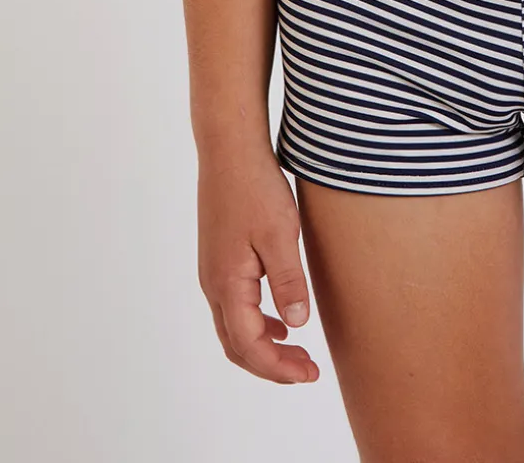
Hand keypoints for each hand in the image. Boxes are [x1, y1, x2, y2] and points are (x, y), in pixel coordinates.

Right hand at [197, 147, 320, 383]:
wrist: (229, 149)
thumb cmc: (256, 188)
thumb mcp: (280, 235)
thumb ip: (289, 282)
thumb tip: (297, 327)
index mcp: (227, 284)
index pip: (250, 346)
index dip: (279, 368)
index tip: (310, 375)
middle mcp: (213, 284)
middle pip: (236, 346)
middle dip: (270, 366)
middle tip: (306, 372)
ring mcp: (212, 271)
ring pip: (232, 328)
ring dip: (262, 347)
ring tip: (296, 352)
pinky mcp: (219, 258)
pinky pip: (233, 307)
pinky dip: (255, 324)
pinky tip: (280, 320)